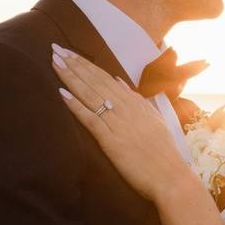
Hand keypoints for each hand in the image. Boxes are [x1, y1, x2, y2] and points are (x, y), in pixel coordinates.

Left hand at [51, 44, 196, 203]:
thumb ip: (136, 100)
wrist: (170, 175)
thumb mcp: (153, 118)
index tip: (70, 53)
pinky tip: (61, 93)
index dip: (86, 64)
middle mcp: (125, 107)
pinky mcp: (110, 139)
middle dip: (74, 64)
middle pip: (95, 81)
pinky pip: (90, 118)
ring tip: (54, 62)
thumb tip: (120, 82)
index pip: (105, 77)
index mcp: (134, 102)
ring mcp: (117, 122)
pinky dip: (75, 105)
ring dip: (70, 77)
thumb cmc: (162, 151)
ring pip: (90, 94)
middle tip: (56, 49)